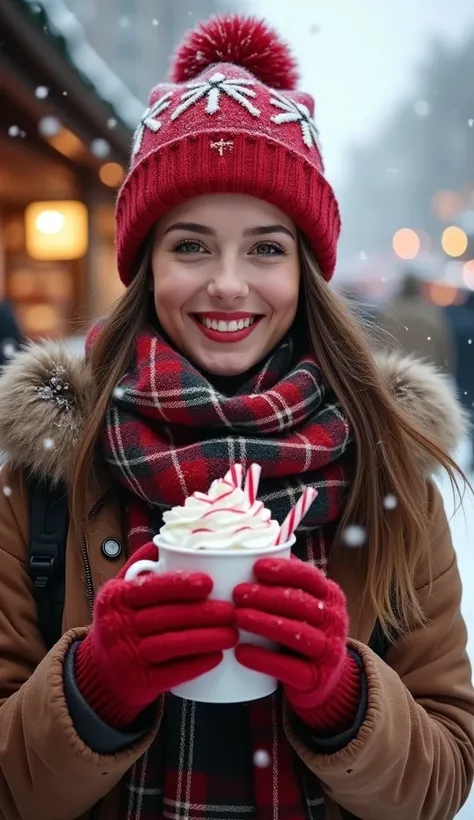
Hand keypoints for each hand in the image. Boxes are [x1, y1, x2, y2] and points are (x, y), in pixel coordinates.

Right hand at [74, 542, 237, 726]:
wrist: (102, 671)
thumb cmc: (123, 621)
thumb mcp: (121, 591)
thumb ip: (141, 566)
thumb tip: (166, 540)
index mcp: (115, 597)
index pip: (150, 587)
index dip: (180, 585)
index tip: (209, 582)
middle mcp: (115, 625)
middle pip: (166, 617)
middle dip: (203, 614)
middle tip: (231, 611)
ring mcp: (124, 656)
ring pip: (171, 645)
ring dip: (205, 639)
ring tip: (232, 634)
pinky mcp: (137, 683)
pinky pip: (171, 674)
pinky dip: (196, 665)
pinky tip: (217, 657)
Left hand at [233, 557, 347, 711]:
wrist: (323, 680)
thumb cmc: (302, 630)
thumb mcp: (303, 605)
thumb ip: (285, 584)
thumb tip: (246, 555)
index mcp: (330, 596)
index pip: (310, 577)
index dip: (284, 571)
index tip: (257, 568)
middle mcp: (335, 621)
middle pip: (300, 604)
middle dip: (267, 596)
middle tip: (237, 593)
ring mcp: (329, 651)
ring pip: (297, 634)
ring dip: (265, 623)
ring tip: (237, 617)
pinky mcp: (317, 679)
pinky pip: (289, 668)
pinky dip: (263, 659)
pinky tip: (241, 652)